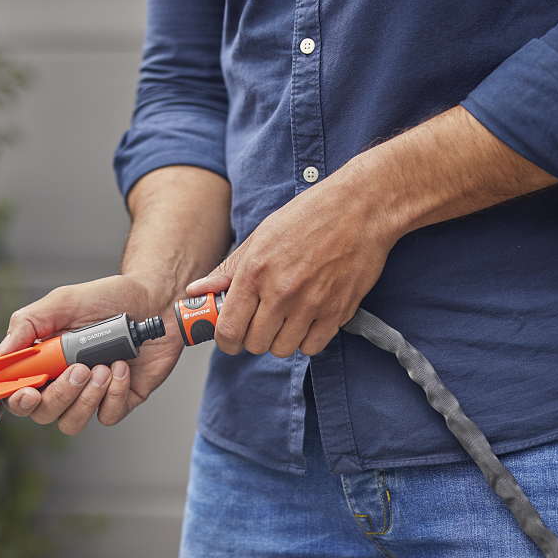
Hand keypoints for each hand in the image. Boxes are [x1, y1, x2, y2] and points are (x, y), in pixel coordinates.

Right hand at [0, 275, 183, 434]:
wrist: (153, 299)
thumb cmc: (107, 299)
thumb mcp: (63, 302)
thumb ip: (28, 324)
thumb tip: (1, 353)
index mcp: (44, 362)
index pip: (18, 392)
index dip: (17, 399)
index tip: (28, 391)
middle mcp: (64, 382)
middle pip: (44, 413)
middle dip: (59, 396)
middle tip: (79, 369)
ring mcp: (92, 394)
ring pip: (72, 422)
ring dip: (86, 398)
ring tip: (103, 367)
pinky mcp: (120, 400)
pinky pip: (108, 415)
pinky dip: (115, 394)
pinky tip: (122, 368)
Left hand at [187, 169, 398, 357]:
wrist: (360, 207)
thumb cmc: (310, 216)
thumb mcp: (260, 236)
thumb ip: (227, 270)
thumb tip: (197, 291)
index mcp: (255, 271)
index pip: (228, 329)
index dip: (225, 340)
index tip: (229, 337)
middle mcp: (281, 291)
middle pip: (254, 344)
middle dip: (253, 338)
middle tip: (260, 322)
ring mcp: (311, 304)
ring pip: (283, 349)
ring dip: (281, 339)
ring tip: (286, 318)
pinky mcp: (337, 312)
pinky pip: (312, 346)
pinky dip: (307, 339)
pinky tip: (308, 319)